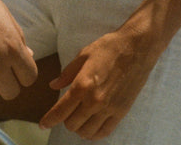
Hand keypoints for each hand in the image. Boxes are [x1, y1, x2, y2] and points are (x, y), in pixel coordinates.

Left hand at [39, 27, 156, 139]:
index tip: (43, 124)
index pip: (60, 111)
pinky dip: (94, 133)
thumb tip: (53, 85)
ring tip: (79, 116)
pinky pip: (103, 132)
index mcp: (82, 85)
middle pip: (71, 124)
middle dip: (64, 119)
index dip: (49, 120)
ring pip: (86, 132)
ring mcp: (109, 109)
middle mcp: (94, 101)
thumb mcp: (84, 55)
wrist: (137, 48)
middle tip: (66, 110)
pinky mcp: (121, 112)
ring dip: (79, 127)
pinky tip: (91, 125)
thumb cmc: (109, 47)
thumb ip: (67, 73)